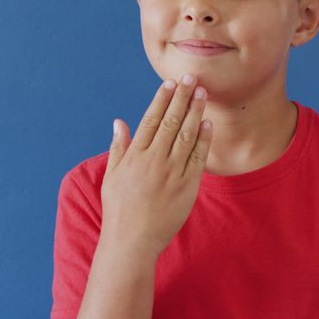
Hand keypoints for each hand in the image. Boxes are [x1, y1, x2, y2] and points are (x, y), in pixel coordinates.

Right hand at [99, 74, 213, 258]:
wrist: (132, 241)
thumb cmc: (119, 209)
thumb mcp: (111, 176)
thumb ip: (118, 147)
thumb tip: (119, 122)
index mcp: (134, 156)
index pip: (150, 120)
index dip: (161, 100)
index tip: (170, 84)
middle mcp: (153, 161)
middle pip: (171, 122)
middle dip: (182, 98)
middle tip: (191, 78)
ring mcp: (171, 173)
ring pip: (186, 135)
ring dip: (194, 112)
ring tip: (202, 93)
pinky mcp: (186, 187)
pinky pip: (197, 158)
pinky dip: (203, 139)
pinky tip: (207, 123)